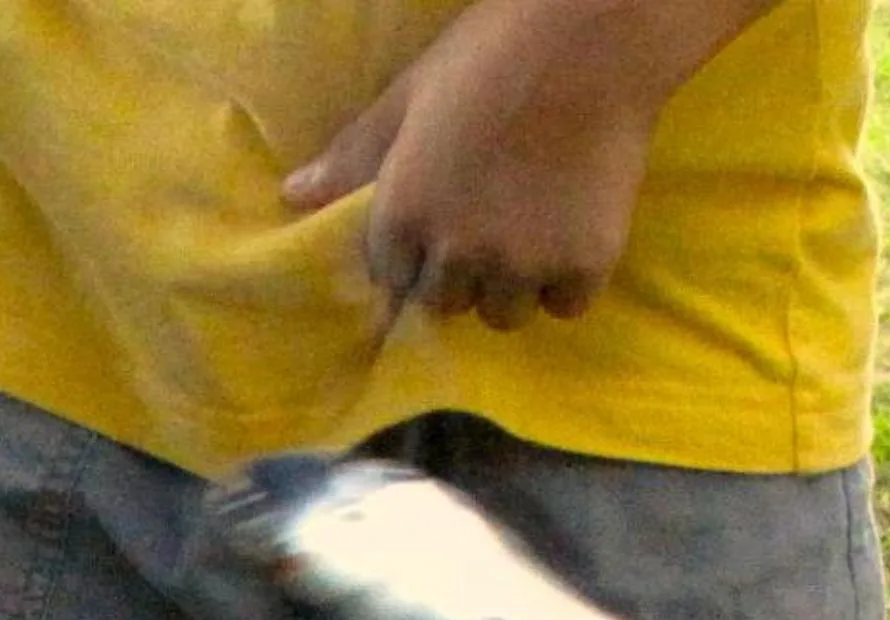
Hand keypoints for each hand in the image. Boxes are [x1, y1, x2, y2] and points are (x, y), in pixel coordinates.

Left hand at [281, 0, 762, 328]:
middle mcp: (456, 254)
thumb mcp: (410, 97)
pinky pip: (564, 305)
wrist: (595, 37)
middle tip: (487, 226)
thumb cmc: (491, 53)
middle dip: (459, 275)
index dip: (414, 254)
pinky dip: (566, 282)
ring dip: (510, 286)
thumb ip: (356, 154)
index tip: (440, 225)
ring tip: (529, 235)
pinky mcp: (584, 265)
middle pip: (444, 302)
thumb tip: (294, 194)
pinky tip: (570, 236)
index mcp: (403, 217)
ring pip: (502, 313)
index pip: (392, 278)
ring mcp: (522, 265)